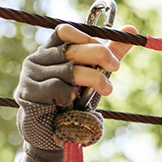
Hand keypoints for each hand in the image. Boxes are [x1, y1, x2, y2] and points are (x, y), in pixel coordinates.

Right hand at [14, 23, 134, 161]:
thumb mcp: (94, 73)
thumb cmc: (72, 101)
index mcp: (51, 50)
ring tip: (107, 90)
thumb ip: (110, 52)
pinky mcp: (29, 92)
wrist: (49, 134)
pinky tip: (73, 104)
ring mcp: (31, 75)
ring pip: (69, 70)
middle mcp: (38, 59)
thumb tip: (132, 28)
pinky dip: (72, 96)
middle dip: (99, 55)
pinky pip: (59, 88)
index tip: (108, 52)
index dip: (88, 38)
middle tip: (116, 67)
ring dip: (93, 80)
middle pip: (71, 49)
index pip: (66, 32)